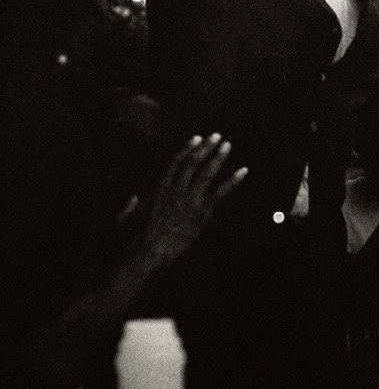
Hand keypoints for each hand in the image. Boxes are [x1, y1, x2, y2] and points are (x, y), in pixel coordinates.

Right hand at [134, 133, 246, 266]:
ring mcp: (190, 199)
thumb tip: (134, 197)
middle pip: (193, 162)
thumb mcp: (125, 220)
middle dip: (205, 148)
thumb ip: (129, 207)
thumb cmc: (134, 240)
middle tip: (216, 135)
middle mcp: (176, 189)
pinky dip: (233, 181)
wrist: (149, 252)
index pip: (176, 162)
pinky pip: (220, 192)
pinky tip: (243, 171)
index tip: (197, 138)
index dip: (187, 149)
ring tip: (227, 145)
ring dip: (218, 157)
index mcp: (159, 188)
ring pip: (206, 173)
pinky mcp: (201, 212)